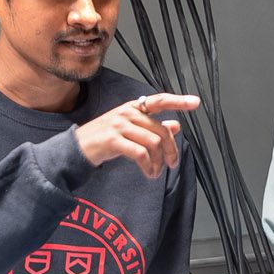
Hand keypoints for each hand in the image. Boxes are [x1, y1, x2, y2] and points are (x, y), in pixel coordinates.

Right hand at [74, 94, 199, 178]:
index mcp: (133, 107)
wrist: (77, 149)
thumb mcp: (130, 129)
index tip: (196, 102)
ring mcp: (119, 125)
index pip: (159, 101)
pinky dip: (148, 166)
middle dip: (171, 150)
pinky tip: (149, 173)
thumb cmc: (105, 139)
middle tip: (172, 164)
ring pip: (153, 143)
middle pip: (161, 130)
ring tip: (156, 172)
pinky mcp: (112, 140)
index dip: (178, 101)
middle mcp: (127, 112)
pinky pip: (141, 153)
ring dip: (159, 162)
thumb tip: (177, 125)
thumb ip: (153, 127)